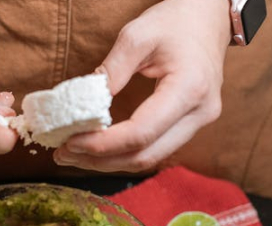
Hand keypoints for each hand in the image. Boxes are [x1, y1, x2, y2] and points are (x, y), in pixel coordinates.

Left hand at [54, 0, 230, 171]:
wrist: (207, 19)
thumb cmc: (174, 22)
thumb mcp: (137, 35)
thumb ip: (111, 70)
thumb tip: (83, 105)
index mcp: (190, 88)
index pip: (141, 132)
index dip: (103, 144)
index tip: (70, 142)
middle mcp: (200, 113)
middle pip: (146, 155)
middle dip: (101, 160)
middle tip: (64, 154)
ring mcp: (198, 122)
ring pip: (150, 158)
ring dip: (110, 161)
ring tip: (74, 154)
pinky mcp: (189, 125)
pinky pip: (155, 148)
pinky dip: (124, 152)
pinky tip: (98, 148)